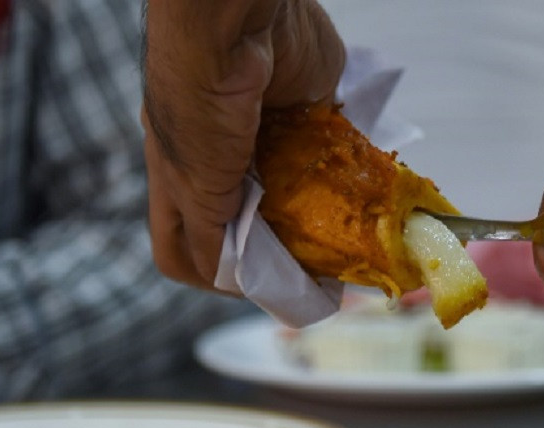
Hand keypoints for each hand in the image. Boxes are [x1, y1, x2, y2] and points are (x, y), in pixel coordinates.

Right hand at [142, 0, 344, 287]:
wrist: (237, 18)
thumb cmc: (198, 97)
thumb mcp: (193, 180)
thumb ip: (210, 233)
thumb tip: (230, 277)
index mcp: (182, 181)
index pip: (186, 250)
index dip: (214, 278)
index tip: (259, 286)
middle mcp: (224, 165)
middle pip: (249, 230)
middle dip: (280, 255)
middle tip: (318, 275)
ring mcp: (269, 141)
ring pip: (293, 200)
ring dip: (318, 224)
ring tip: (348, 244)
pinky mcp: (309, 116)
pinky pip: (329, 160)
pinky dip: (344, 179)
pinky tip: (361, 199)